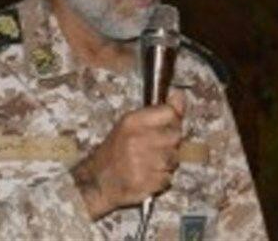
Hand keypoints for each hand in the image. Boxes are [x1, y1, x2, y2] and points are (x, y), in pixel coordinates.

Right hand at [72, 90, 185, 219]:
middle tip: (158, 146)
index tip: (169, 124)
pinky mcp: (144, 182)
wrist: (97, 180)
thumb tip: (180, 95)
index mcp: (132, 121)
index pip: (170, 112)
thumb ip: (158, 111)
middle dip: (172, 142)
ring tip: (152, 162)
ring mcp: (140, 162)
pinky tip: (148, 175)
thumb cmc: (116, 149)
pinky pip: (167, 178)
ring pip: (173, 159)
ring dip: (167, 162)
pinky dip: (162, 178)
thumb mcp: (130, 124)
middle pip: (175, 135)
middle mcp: (136, 139)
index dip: (174, 119)